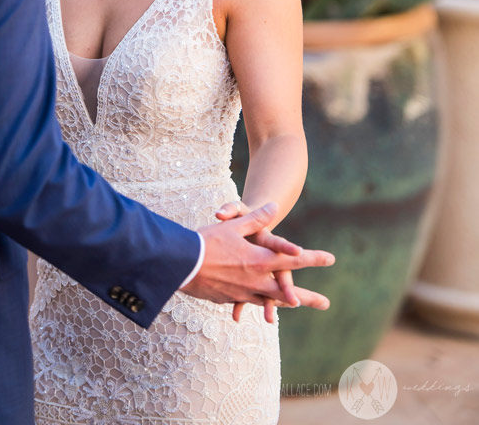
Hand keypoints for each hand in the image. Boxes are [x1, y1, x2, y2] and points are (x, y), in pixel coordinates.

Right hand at [181, 201, 334, 314]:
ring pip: (269, 301)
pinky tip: (259, 304)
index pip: (293, 260)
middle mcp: (256, 281)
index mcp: (260, 260)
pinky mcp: (228, 299)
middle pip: (287, 292)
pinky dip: (257, 302)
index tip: (331, 259)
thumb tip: (274, 207)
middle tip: (326, 303)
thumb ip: (256, 218)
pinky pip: (248, 301)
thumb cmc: (207, 241)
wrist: (180, 265)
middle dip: (308, 297)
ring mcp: (242, 293)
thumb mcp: (234, 225)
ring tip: (296, 305)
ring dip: (284, 303)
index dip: (314, 259)